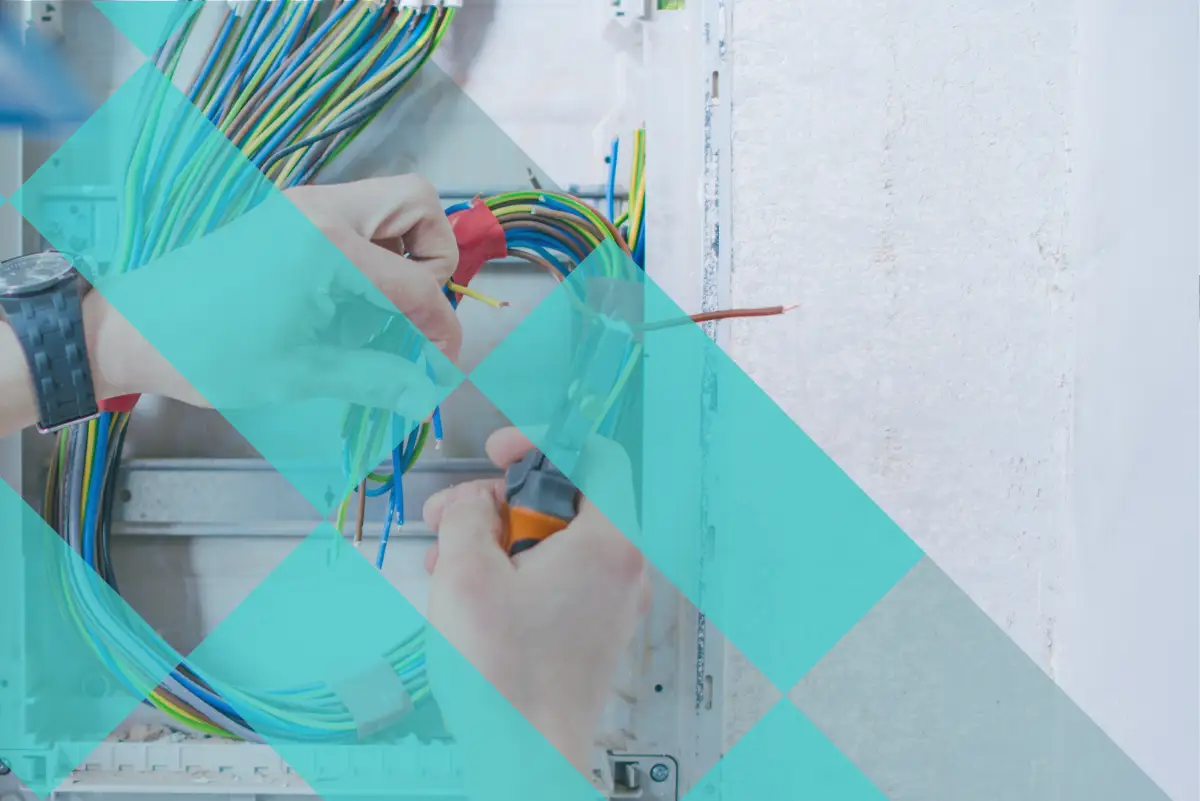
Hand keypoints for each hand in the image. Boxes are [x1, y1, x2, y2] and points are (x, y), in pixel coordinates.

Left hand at [84, 175, 461, 413]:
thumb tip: (429, 392)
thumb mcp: (301, 374)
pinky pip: (356, 220)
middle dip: (434, 259)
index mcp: (327, 246)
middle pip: (418, 204)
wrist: (132, 332)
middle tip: (414, 311)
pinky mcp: (287, 216)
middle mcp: (318, 210)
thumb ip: (377, 377)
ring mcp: (301, 207)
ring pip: (389, 205)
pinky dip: (372, 255)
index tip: (444, 363)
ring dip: (404, 255)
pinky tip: (347, 304)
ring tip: (380, 313)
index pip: (419, 281)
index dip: (443, 328)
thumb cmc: (206, 353)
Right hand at [422, 427, 651, 776]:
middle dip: (503, 498)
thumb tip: (472, 502)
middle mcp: (624, 568)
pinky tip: (474, 590)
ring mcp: (613, 601)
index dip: (541, 441)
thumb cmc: (508, 683)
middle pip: (568, 498)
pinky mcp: (595, 628)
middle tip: (457, 513)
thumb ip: (467, 514)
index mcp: (611, 542)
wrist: (525, 760)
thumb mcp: (466, 574)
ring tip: (451, 559)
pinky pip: (559, 575)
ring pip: (557, 539)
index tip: (500, 454)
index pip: (596, 454)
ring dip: (501, 537)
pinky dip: (518, 570)